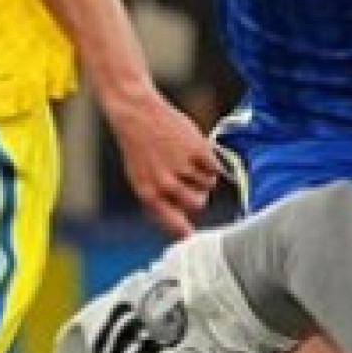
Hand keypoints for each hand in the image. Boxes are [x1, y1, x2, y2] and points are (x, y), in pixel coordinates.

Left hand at [101, 83, 218, 237]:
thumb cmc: (138, 145)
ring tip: (187, 160)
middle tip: (192, 183)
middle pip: (198, 204)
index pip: (174, 223)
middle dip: (199, 196)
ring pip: (208, 185)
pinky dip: (209, 162)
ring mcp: (183, 166)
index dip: (186, 232)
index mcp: (149, 193)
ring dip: (203, 176)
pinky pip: (214, 168)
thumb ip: (158, 200)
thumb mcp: (139, 177)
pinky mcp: (198, 150)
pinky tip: (193, 151)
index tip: (195, 240)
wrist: (137, 113)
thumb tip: (180, 222)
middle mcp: (166, 183)